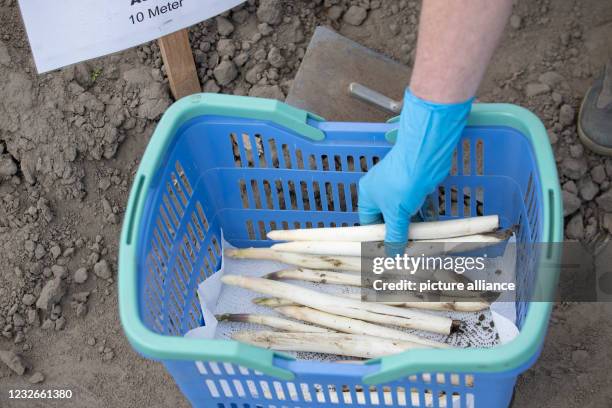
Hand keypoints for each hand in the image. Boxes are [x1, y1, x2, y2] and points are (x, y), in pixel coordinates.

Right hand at [358, 89, 472, 250]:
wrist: (424, 155)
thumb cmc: (403, 181)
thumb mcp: (396, 213)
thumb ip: (394, 235)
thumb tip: (392, 254)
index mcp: (367, 195)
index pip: (368, 222)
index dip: (377, 237)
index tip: (387, 250)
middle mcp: (380, 190)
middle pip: (387, 219)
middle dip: (397, 233)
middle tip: (406, 248)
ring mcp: (399, 187)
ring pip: (404, 213)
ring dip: (412, 226)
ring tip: (420, 241)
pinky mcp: (415, 185)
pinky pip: (417, 206)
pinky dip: (423, 217)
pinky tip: (429, 228)